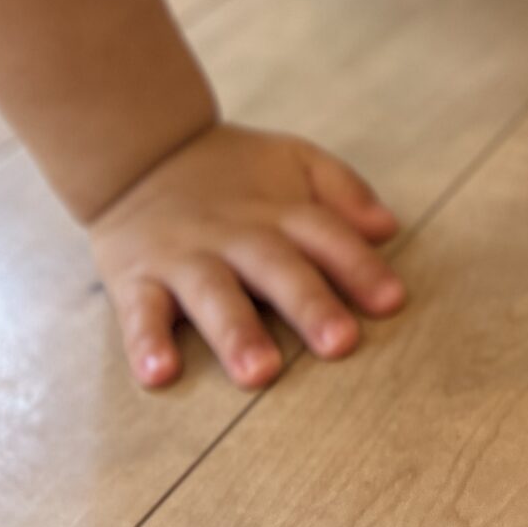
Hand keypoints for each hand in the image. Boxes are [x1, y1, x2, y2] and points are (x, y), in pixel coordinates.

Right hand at [89, 121, 404, 392]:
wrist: (139, 152)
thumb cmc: (231, 173)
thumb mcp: (292, 161)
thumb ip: (341, 190)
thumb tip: (389, 227)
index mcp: (277, 210)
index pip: (325, 234)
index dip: (359, 265)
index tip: (391, 301)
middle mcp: (234, 234)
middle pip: (275, 266)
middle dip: (308, 304)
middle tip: (340, 343)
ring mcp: (184, 257)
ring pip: (212, 293)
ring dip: (235, 332)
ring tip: (259, 372)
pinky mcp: (136, 278)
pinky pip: (139, 312)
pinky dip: (145, 342)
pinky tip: (159, 373)